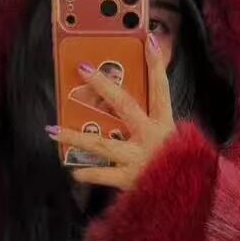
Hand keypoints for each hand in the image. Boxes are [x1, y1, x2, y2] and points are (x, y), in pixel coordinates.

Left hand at [46, 32, 176, 191]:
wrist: (186, 200)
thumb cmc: (180, 172)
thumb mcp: (178, 145)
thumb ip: (159, 130)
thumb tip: (134, 116)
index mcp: (165, 126)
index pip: (161, 90)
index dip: (157, 65)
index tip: (150, 40)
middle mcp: (151, 138)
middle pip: (125, 106)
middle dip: (104, 85)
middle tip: (83, 69)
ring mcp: (138, 159)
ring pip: (101, 144)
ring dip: (75, 136)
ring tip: (52, 130)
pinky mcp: (130, 180)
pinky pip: (102, 175)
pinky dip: (88, 173)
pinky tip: (74, 170)